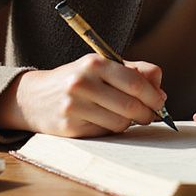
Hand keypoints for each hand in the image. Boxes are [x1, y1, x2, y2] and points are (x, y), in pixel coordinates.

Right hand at [0, 55, 165, 137]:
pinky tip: (106, 121)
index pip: (135, 82)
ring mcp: (75, 106)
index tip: (160, 103)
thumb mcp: (102, 67)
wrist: (34, 97)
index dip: (153, 96)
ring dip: (129, 123)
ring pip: (120, 122)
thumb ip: (135, 72)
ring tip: (126, 117)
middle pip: (130, 105)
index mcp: (94, 63)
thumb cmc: (77, 80)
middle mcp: (83, 82)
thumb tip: (160, 91)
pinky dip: (112, 129)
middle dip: (147, 113)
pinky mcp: (70, 127)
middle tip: (151, 116)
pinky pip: (105, 132)